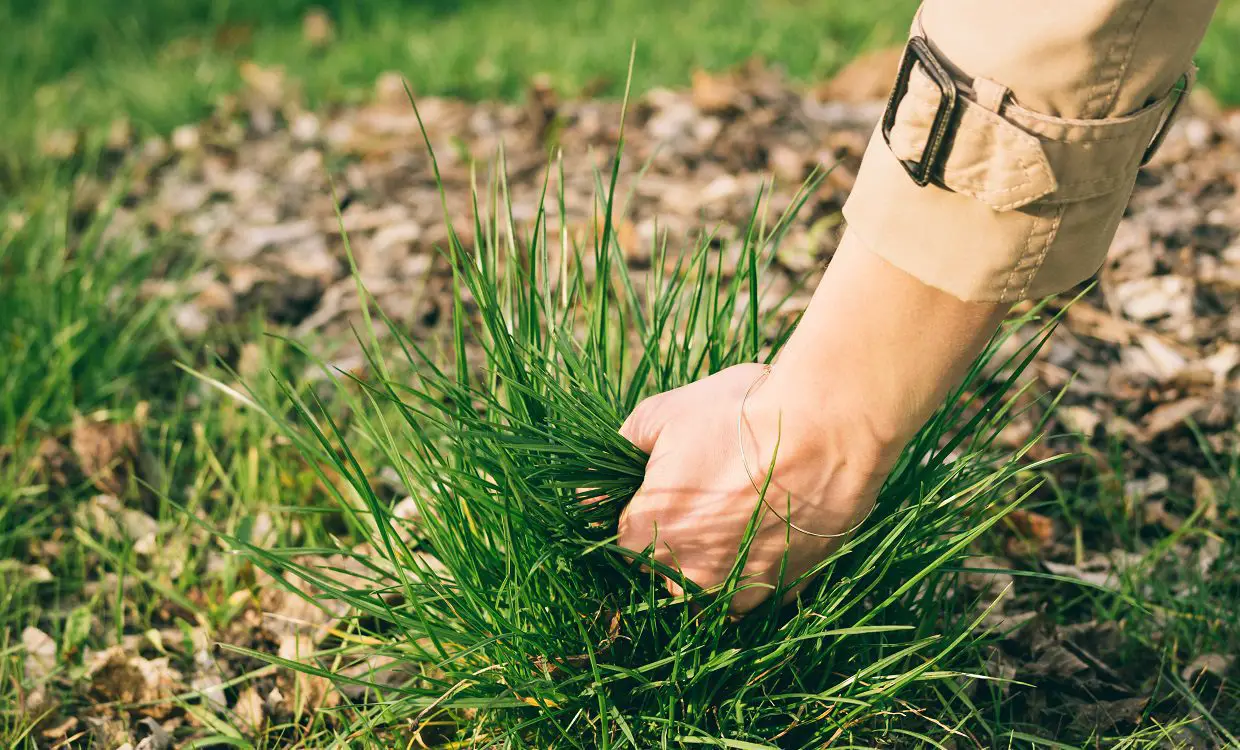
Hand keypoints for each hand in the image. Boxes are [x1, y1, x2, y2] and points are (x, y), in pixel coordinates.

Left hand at [617, 362, 890, 613]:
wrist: (829, 428)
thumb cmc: (741, 416)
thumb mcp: (663, 413)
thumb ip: (622, 448)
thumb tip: (600, 473)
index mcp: (646, 533)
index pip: (623, 536)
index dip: (643, 508)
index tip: (666, 485)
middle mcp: (686, 575)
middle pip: (665, 569)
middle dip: (678, 537)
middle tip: (708, 493)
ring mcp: (738, 590)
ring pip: (711, 589)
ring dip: (716, 560)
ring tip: (741, 512)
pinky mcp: (783, 591)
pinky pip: (758, 588)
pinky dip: (759, 564)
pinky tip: (772, 524)